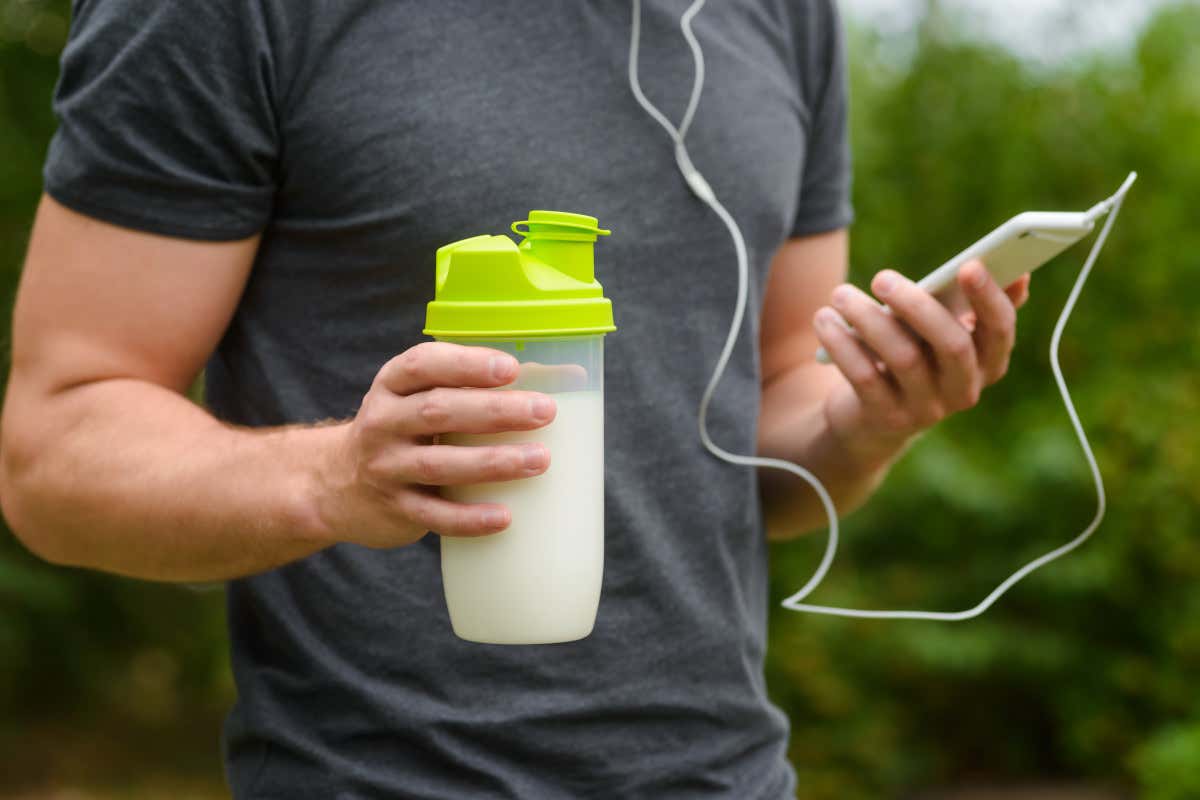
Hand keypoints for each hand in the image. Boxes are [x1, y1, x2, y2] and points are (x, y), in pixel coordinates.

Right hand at [312, 342, 555, 547]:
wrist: (337, 485)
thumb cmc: (406, 431)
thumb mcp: (419, 398)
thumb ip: (473, 387)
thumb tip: (569, 377)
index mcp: (393, 385)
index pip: (423, 365)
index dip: (467, 364)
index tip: (511, 368)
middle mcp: (383, 422)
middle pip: (438, 411)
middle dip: (494, 411)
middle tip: (545, 412)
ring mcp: (386, 468)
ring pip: (439, 464)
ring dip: (492, 462)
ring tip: (540, 460)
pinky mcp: (395, 509)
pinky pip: (434, 515)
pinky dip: (470, 518)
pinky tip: (505, 517)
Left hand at [813, 260, 1029, 466]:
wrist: (870, 419)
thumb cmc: (913, 356)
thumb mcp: (940, 333)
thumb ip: (969, 306)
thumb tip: (1018, 275)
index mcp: (986, 363)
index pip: (999, 331)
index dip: (989, 298)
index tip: (969, 264)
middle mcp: (964, 389)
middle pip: (953, 345)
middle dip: (917, 305)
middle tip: (881, 277)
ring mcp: (927, 409)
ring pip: (903, 358)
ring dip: (868, 319)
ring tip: (840, 294)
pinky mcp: (887, 418)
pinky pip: (865, 378)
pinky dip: (843, 344)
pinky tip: (825, 320)